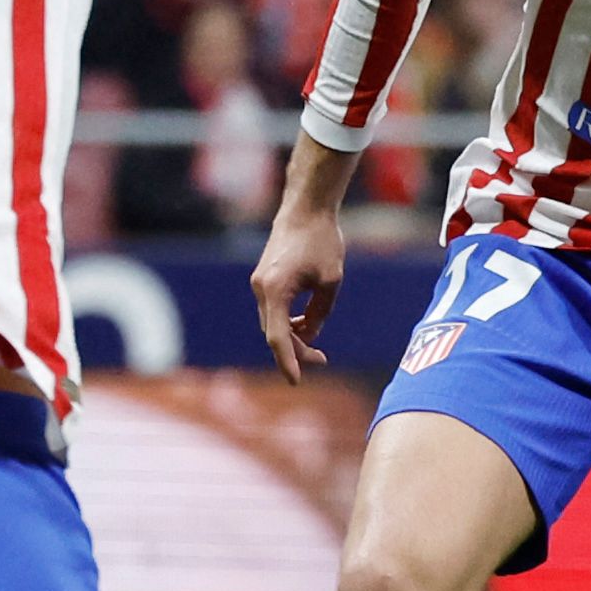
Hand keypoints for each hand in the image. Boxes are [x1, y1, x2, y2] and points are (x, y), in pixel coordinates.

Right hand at [249, 199, 344, 383]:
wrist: (305, 209)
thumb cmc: (322, 241)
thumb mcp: (330, 281)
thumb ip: (320, 312)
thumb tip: (310, 336)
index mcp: (276, 290)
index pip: (277, 337)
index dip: (287, 361)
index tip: (297, 381)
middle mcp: (261, 289)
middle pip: (274, 333)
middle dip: (297, 351)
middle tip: (323, 360)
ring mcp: (260, 284)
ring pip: (272, 323)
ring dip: (292, 337)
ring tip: (317, 347)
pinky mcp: (264, 280)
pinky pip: (273, 311)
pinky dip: (287, 323)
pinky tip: (306, 324)